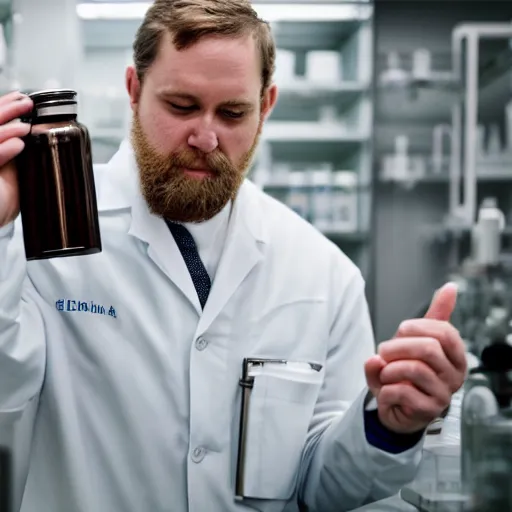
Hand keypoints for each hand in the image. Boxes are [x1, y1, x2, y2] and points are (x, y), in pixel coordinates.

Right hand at [0, 91, 32, 227]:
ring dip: (8, 128)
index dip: (6, 107)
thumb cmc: (2, 203)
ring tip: (25, 127)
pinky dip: (4, 149)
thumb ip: (25, 158)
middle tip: (26, 103)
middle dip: (7, 109)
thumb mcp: (18, 176)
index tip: (24, 100)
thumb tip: (41, 140)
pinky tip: (18, 144)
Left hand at [364, 283, 466, 433]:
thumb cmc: (406, 371)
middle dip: (398, 346)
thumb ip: (432, 317)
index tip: (401, 330)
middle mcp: (455, 376)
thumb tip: (450, 287)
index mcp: (455, 356)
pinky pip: (402, 392)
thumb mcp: (415, 341)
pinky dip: (385, 388)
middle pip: (429, 349)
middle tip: (384, 351)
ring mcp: (443, 395)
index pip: (445, 332)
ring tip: (384, 372)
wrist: (395, 405)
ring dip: (389, 368)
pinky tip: (385, 390)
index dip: (418, 327)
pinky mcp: (427, 411)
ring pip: (414, 369)